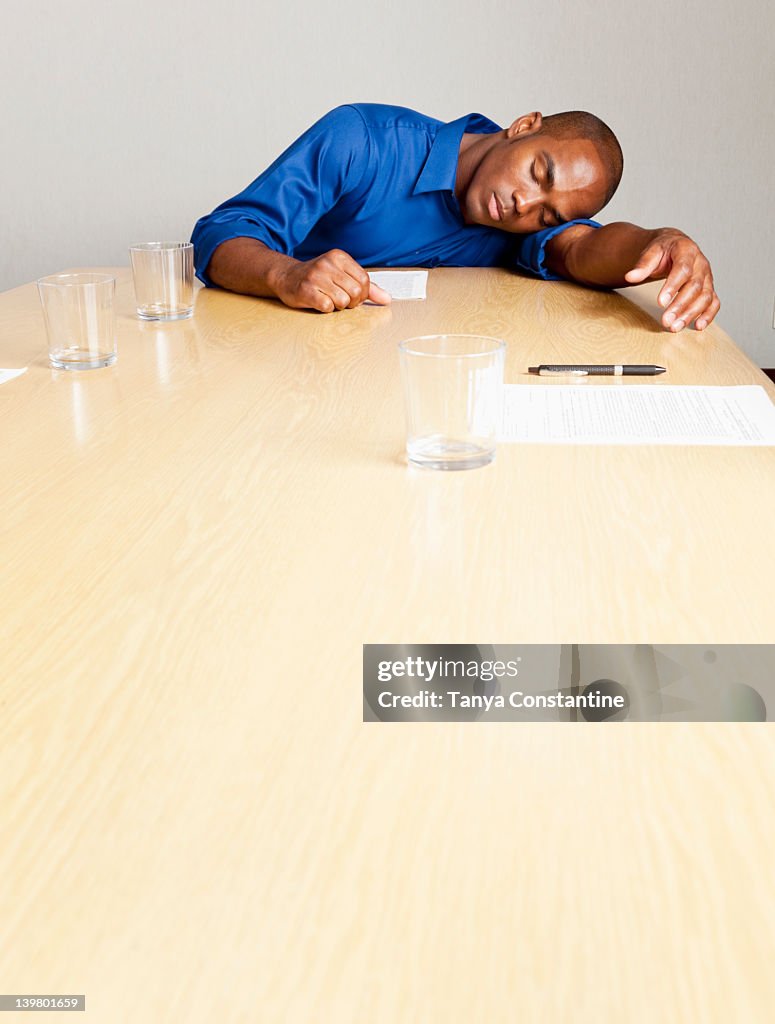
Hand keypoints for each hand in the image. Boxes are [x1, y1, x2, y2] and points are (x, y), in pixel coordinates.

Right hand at [272, 249, 390, 311]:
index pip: (365, 281)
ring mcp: (315, 277)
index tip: (352, 295)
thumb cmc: (318, 278)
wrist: (286, 277)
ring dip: (338, 306)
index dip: (362, 294)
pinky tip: (318, 301)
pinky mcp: (306, 290)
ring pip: (343, 301)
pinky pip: (327, 307)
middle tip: (339, 299)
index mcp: (339, 257)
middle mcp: (327, 264)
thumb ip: (367, 287)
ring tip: (328, 299)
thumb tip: (387, 299)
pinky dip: (325, 309)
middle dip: (351, 302)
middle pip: (356, 292)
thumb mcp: (342, 276)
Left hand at [624, 229, 719, 331]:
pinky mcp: (709, 288)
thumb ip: (642, 265)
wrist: (675, 246)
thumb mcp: (651, 252)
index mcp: (687, 251)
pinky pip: (713, 302)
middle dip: (680, 305)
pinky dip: (708, 315)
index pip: (683, 269)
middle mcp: (701, 264)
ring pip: (705, 296)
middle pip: (695, 286)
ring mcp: (707, 277)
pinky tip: (697, 326)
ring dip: (691, 314)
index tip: (661, 302)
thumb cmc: (663, 250)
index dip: (673, 286)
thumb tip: (629, 277)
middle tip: (666, 321)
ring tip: (675, 327)